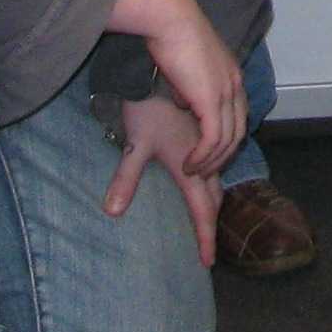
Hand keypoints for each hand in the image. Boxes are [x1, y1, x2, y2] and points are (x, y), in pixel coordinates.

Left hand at [106, 91, 225, 264]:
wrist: (167, 68)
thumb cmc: (148, 108)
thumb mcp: (135, 145)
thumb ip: (125, 179)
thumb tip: (112, 212)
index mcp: (190, 166)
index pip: (202, 210)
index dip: (205, 237)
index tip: (207, 263)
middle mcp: (204, 157)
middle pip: (214, 197)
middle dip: (211, 222)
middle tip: (207, 245)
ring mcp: (209, 143)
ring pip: (219, 178)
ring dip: (214, 199)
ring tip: (207, 216)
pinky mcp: (209, 131)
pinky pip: (218, 161)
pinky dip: (215, 176)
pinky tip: (207, 174)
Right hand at [112, 0, 247, 174]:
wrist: (169, 17)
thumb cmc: (169, 32)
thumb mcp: (184, 65)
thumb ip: (189, 85)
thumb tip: (182, 101)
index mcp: (231, 74)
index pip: (238, 115)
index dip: (225, 138)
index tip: (210, 153)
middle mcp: (235, 84)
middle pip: (238, 132)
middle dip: (222, 156)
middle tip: (204, 171)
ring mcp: (227, 92)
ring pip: (227, 141)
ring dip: (210, 161)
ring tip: (193, 172)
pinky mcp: (212, 100)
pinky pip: (213, 140)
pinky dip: (202, 157)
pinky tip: (188, 165)